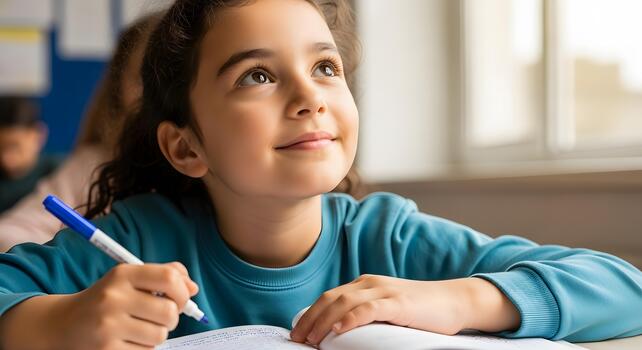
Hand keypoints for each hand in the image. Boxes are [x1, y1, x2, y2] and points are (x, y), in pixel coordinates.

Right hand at [0, 262, 198, 349]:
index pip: (169, 278)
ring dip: (157, 334)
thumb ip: (163, 275)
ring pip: (160, 335)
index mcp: (122, 274)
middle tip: (160, 316)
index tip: (181, 298)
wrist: (63, 324)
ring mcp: (108, 326)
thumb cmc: (107, 299)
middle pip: (169, 311)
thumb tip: (193, 288)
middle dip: (172, 317)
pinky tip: (128, 340)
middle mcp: (114, 297)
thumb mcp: (129, 279)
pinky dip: (143, 347)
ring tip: (141, 328)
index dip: (183, 291)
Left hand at [289, 274, 519, 345]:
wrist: (455, 301)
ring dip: (323, 322)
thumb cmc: (420, 311)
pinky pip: (368, 308)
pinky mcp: (398, 302)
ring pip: (344, 303)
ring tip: (311, 340)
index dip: (310, 314)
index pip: (329, 297)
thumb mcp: (386, 309)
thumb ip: (366, 314)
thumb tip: (339, 333)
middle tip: (296, 339)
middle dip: (309, 319)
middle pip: (330, 298)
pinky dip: (350, 319)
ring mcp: (384, 291)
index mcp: (364, 284)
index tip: (297, 333)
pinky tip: (338, 330)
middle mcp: (370, 283)